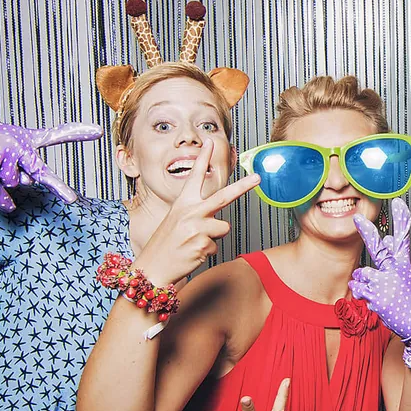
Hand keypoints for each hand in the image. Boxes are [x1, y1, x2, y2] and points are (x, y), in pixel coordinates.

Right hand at [0, 107, 101, 211]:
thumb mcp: (5, 150)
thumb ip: (19, 173)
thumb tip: (16, 203)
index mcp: (25, 137)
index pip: (55, 135)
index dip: (77, 133)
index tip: (99, 131)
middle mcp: (18, 144)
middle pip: (41, 174)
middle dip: (57, 188)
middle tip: (71, 200)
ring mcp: (4, 155)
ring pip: (14, 186)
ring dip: (1, 184)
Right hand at [131, 138, 260, 285]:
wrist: (152, 268)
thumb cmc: (166, 245)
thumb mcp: (176, 222)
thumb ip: (196, 214)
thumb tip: (218, 215)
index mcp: (182, 203)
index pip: (195, 176)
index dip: (203, 158)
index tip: (211, 141)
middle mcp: (190, 212)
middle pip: (223, 196)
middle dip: (243, 186)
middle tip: (258, 177)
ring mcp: (197, 228)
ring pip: (223, 227)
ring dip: (214, 236)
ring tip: (195, 242)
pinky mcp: (203, 244)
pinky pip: (216, 246)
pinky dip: (207, 251)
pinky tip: (192, 254)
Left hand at [349, 198, 410, 366]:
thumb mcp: (408, 275)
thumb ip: (395, 256)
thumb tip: (384, 237)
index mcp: (404, 264)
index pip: (403, 238)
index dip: (401, 220)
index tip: (398, 203)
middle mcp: (395, 272)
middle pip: (379, 249)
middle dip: (367, 232)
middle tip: (358, 219)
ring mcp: (385, 284)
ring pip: (361, 272)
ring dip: (362, 280)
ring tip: (374, 289)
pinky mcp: (376, 298)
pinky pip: (357, 288)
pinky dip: (360, 291)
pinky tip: (370, 297)